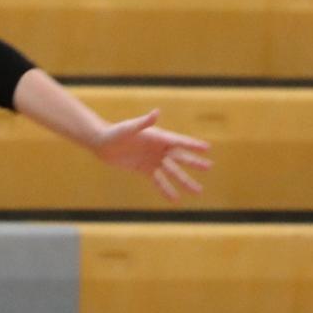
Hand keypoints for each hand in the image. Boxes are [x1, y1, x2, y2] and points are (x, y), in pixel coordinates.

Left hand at [92, 109, 212, 201]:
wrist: (102, 144)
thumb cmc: (115, 132)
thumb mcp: (129, 128)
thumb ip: (144, 122)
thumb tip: (156, 113)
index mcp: (157, 136)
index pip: (178, 141)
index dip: (192, 144)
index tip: (207, 148)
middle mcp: (158, 148)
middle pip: (179, 157)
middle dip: (194, 162)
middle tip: (209, 167)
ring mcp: (153, 160)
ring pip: (172, 172)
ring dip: (185, 181)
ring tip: (198, 191)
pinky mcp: (145, 170)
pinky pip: (159, 181)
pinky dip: (167, 190)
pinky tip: (176, 200)